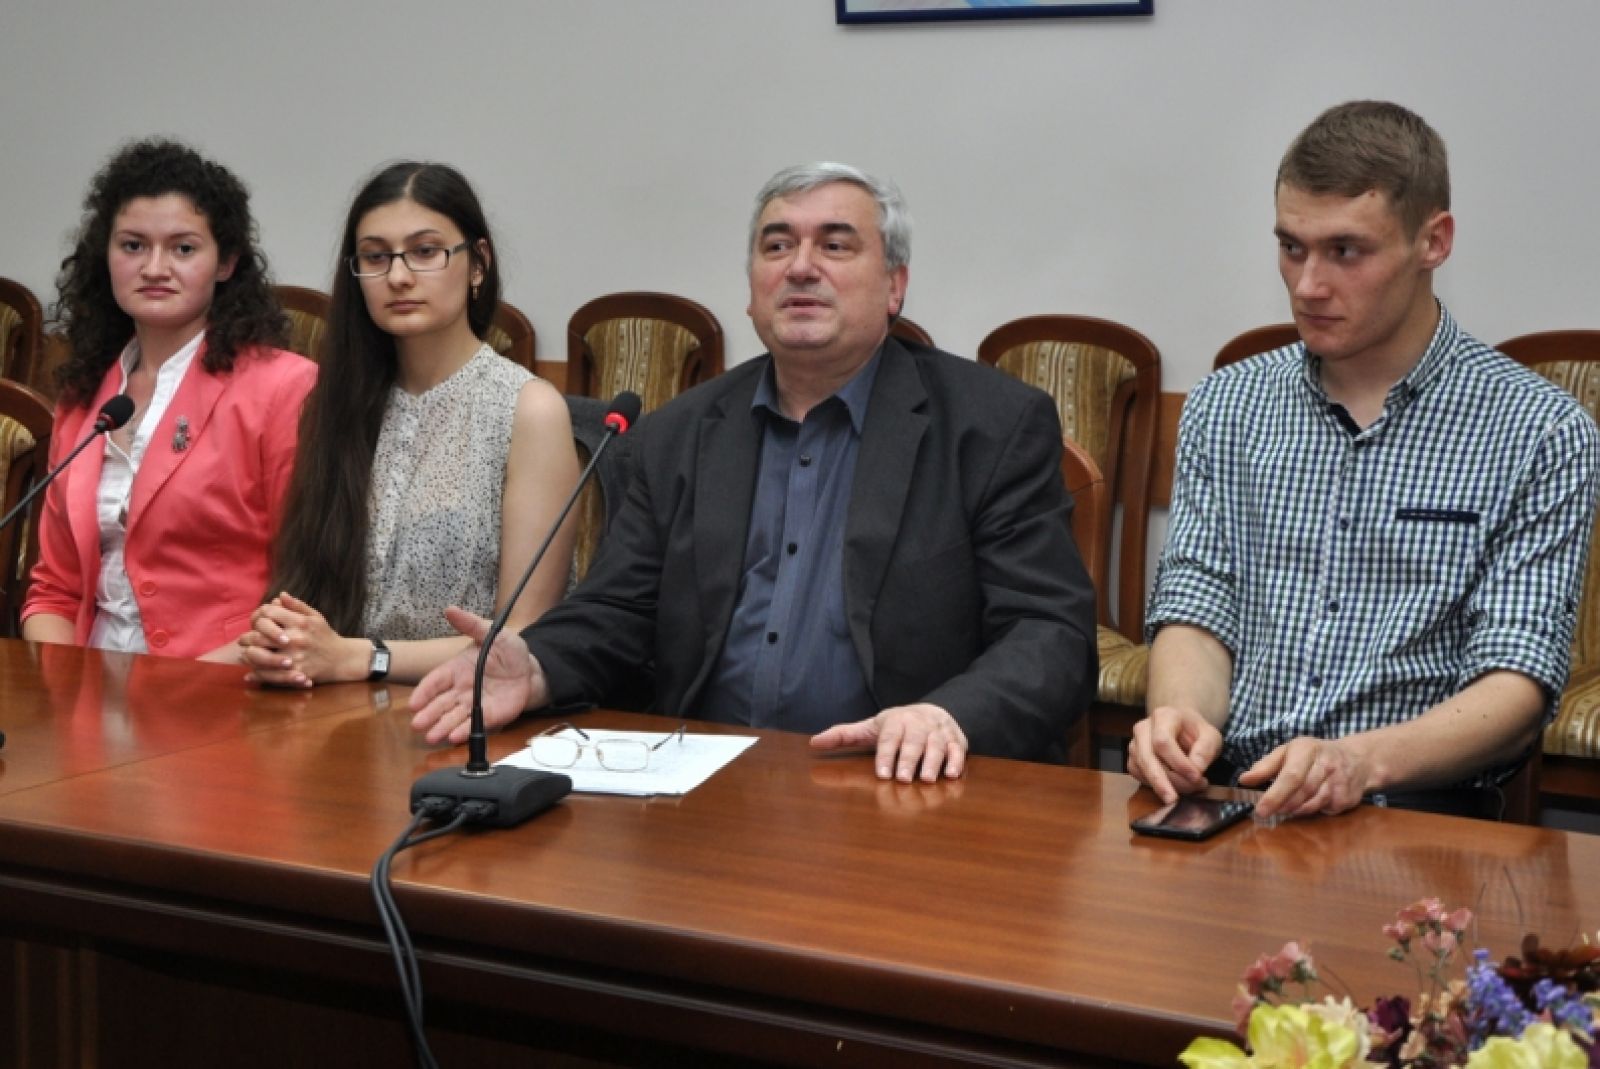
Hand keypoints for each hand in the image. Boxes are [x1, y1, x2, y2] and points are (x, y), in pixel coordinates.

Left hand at [240, 593, 361, 686]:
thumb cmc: (325, 636)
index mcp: (301, 623)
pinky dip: (256, 674)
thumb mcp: (315, 617)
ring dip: (249, 655)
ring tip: (245, 654)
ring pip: (261, 656)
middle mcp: (296, 639)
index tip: (256, 620)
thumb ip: (297, 606)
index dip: (259, 614)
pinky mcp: (295, 673)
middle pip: (261, 635)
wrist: (342, 659)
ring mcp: (295, 657)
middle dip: (248, 637)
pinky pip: (270, 675)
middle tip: (243, 640)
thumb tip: (280, 595)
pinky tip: (250, 673)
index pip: (270, 613)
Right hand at [409, 607, 545, 744]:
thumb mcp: (491, 633)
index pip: (435, 681)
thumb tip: (450, 609)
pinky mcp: (488, 715)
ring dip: (441, 727)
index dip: (424, 692)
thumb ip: (471, 624)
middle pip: (441, 703)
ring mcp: (474, 704)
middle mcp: (461, 689)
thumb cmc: (508, 652)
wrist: (531, 670)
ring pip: (453, 717)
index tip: (413, 703)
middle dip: (428, 714)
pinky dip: (463, 731)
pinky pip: (474, 724)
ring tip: (431, 737)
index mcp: (457, 669)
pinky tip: (454, 738)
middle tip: (416, 725)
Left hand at [811, 703, 967, 781]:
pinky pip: (958, 750)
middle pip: (914, 741)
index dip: (886, 754)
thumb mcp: (870, 729)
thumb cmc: (896, 727)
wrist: (934, 711)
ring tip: (927, 779)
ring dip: (933, 762)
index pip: (890, 737)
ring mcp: (939, 733)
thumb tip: (814, 743)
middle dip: (908, 759)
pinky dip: (957, 761)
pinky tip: (952, 775)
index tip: (882, 773)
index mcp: (896, 721)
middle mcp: (918, 725)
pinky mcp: (956, 741)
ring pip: (937, 746)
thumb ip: (844, 736)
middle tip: (903, 778)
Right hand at [1127, 704, 1223, 803]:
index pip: (1163, 741)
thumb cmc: (1195, 732)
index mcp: (1163, 716)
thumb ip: (1206, 750)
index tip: (1196, 777)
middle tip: (1177, 799)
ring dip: (1164, 785)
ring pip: (1142, 769)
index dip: (1178, 763)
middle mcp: (1143, 728)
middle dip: (1163, 782)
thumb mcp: (1211, 736)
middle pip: (1147, 758)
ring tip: (1189, 789)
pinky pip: (1139, 776)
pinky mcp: (1133, 759)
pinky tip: (1173, 787)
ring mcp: (1135, 744)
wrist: (1182, 728)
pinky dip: (1155, 786)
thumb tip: (1196, 769)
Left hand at [1241, 737, 1371, 819]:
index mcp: (1308, 750)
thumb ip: (1265, 766)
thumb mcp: (1288, 752)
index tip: (1260, 809)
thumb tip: (1244, 780)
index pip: (1291, 776)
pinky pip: (1323, 811)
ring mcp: (1340, 783)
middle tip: (1267, 811)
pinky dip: (1309, 811)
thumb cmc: (1313, 755)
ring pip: (1312, 804)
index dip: (1274, 795)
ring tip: (1283, 808)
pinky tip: (1304, 805)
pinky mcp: (1346, 799)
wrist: (1357, 759)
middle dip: (1281, 805)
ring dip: (1294, 810)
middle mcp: (1326, 765)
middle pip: (1301, 792)